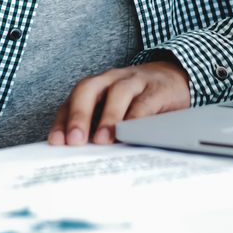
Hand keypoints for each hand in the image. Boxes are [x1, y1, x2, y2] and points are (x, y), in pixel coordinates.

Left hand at [47, 60, 190, 145]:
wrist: (175, 77)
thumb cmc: (138, 100)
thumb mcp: (115, 110)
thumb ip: (98, 126)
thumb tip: (81, 155)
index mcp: (97, 86)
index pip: (72, 101)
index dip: (63, 121)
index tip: (57, 143)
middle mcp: (112, 80)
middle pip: (89, 89)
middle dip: (79, 114)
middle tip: (75, 140)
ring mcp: (135, 81)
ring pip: (118, 93)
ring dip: (108, 117)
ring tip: (102, 140)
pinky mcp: (158, 89)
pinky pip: (145, 102)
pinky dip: (136, 118)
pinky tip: (132, 134)